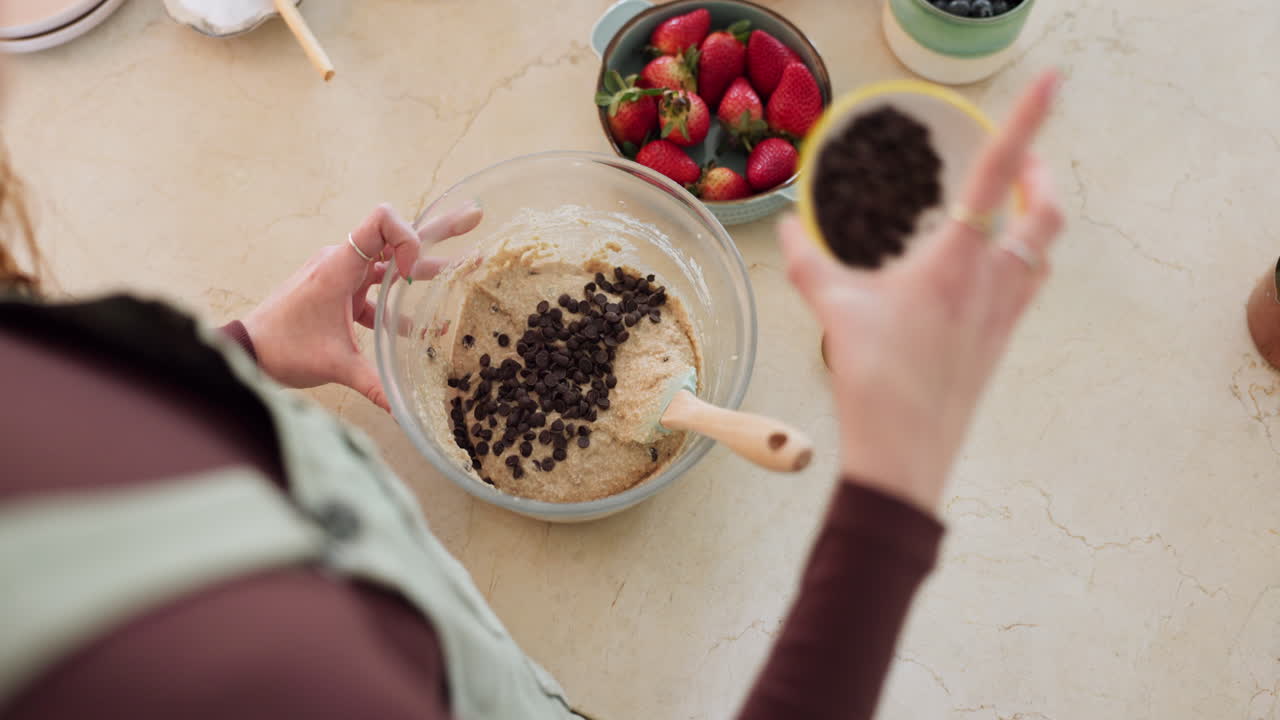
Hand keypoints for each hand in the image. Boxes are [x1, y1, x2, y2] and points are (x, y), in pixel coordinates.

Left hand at [243, 202, 482, 409]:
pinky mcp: (337, 290)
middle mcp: (341, 262)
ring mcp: (340, 275)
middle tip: (474, 217)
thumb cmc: (283, 349)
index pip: (380, 222)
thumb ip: (373, 384)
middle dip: (435, 231)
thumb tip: (403, 410)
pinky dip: (395, 302)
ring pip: (388, 265)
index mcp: (338, 267)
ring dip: (422, 272)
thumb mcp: (334, 365)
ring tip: (461, 271)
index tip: (414, 273)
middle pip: (394, 236)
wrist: (247, 351)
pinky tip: (417, 327)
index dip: (408, 238)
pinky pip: (374, 288)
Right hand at [782, 71, 1062, 512]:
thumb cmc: (876, 381)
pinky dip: (1021, 260)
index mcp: (956, 261)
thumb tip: (786, 228)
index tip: (1051, 82)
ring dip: (1036, 218)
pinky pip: (1027, 286)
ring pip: (1043, 251)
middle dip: (1040, 176)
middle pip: (1044, 213)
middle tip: (1018, 159)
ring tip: (1009, 205)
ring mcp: (1002, 315)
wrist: (906, 453)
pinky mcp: (998, 343)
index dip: (1028, 122)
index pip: (999, 174)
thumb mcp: (834, 309)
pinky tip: (988, 269)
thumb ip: (808, 262)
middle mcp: (992, 282)